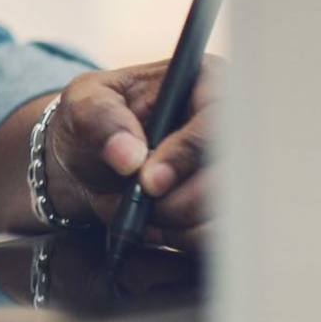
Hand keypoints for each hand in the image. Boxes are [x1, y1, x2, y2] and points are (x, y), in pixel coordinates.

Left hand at [41, 56, 223, 247]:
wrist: (87, 166)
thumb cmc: (91, 122)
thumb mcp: (82, 104)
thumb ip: (99, 118)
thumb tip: (130, 155)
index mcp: (206, 81)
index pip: (219, 120)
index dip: (185, 154)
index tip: (148, 180)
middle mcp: (235, 125)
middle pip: (234, 174)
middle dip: (182, 200)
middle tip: (142, 202)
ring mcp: (238, 170)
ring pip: (231, 211)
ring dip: (181, 222)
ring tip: (144, 212)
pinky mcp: (233, 207)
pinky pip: (223, 237)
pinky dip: (185, 240)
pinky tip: (157, 227)